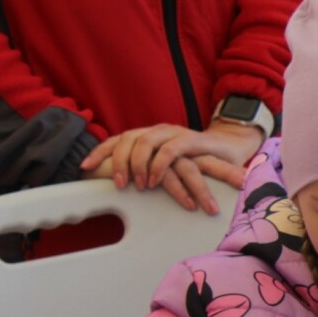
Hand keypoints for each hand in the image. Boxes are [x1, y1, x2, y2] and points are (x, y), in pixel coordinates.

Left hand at [81, 121, 260, 212]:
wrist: (233, 148)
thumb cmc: (200, 161)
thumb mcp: (169, 167)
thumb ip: (148, 170)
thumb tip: (120, 184)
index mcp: (150, 135)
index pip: (118, 140)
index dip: (99, 152)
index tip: (85, 168)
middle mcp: (159, 130)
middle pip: (127, 139)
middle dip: (118, 163)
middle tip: (120, 186)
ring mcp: (175, 133)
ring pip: (145, 142)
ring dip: (138, 165)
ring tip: (140, 186)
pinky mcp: (192, 140)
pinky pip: (169, 150)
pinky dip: (159, 165)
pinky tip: (156, 181)